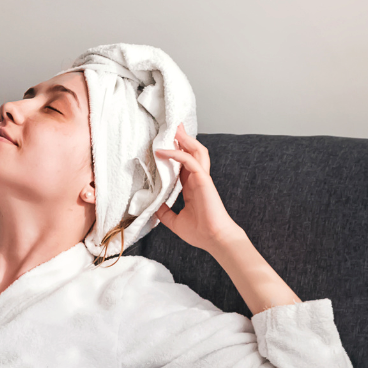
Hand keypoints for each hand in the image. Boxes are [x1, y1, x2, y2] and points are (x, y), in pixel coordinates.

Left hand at [154, 124, 246, 252]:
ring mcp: (202, 179)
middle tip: (174, 127)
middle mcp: (198, 180)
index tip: (167, 144)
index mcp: (193, 187)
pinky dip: (177, 154)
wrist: (214, 239)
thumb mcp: (174, 221)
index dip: (176, 153)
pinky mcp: (203, 180)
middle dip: (183, 139)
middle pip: (192, 153)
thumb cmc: (200, 232)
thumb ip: (165, 212)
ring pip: (196, 151)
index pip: (184, 165)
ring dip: (185, 139)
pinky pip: (190, 161)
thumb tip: (153, 206)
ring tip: (174, 129)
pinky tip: (163, 151)